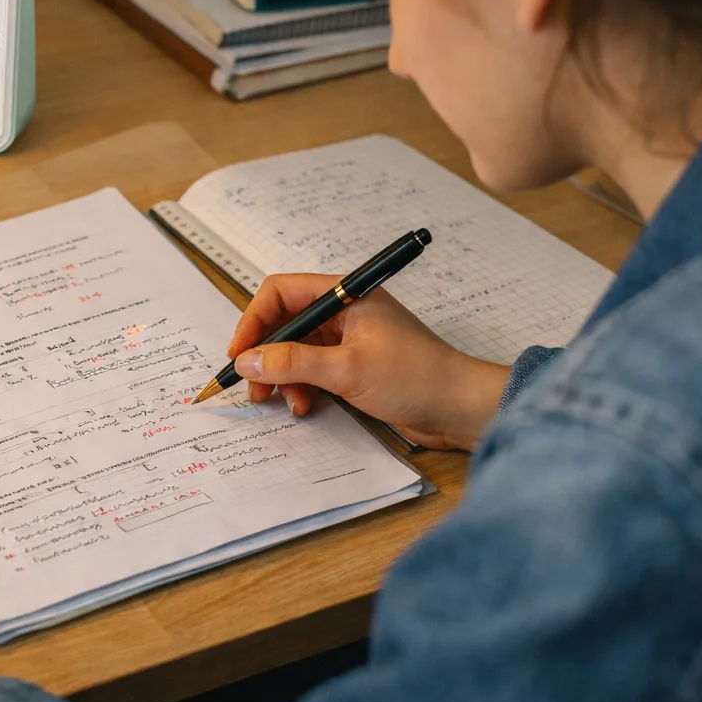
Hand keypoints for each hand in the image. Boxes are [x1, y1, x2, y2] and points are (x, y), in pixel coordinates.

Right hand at [227, 273, 509, 450]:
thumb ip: (293, 363)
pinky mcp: (354, 367)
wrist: (461, 409)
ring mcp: (349, 340)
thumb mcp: (347, 370)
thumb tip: (247, 360)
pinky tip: (305, 406)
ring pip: (296, 351)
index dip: (254, 320)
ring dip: (283, 376)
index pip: (282, 292)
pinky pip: (313, 371)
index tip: (240, 353)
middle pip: (285, 323)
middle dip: (266, 354)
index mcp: (346, 296)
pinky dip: (302, 387)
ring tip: (280, 401)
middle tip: (253, 385)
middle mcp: (344, 313)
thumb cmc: (416, 378)